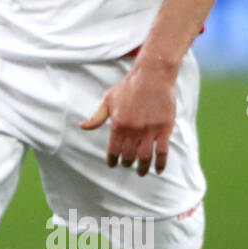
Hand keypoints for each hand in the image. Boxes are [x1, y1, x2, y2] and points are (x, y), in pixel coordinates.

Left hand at [80, 61, 176, 175]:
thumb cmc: (128, 87)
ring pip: (145, 157)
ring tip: (141, 172)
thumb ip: (97, 116)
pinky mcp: (164, 129)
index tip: (112, 164)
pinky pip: (162, 152)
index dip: (112, 160)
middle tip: (127, 165)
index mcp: (118, 125)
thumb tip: (83, 127)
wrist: (152, 76)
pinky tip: (158, 170)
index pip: (113, 150)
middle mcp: (133, 130)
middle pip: (129, 156)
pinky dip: (160, 164)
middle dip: (127, 164)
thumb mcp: (108, 99)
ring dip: (142, 168)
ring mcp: (150, 131)